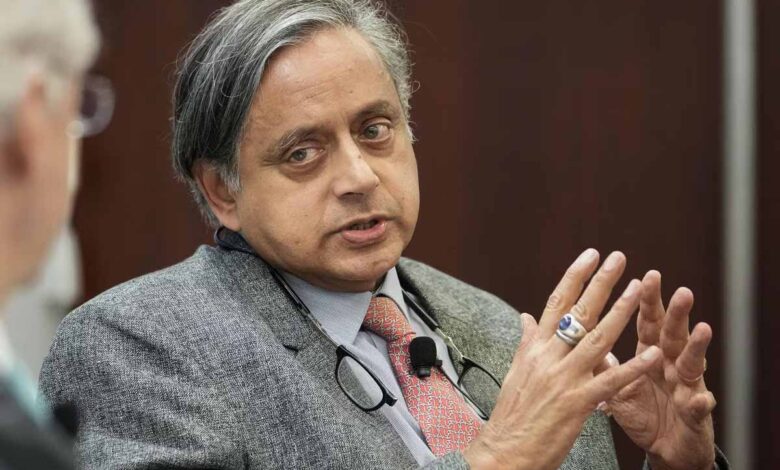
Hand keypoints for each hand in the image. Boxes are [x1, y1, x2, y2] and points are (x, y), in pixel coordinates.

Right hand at [464, 250, 661, 469]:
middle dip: (600, 283)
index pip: (555, 303)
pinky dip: (633, 368)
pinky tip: (651, 354)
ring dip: (620, 312)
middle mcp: (547, 358)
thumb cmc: (511, 416)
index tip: (590, 255)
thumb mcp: (515, 372)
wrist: (503, 452)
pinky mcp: (577, 403)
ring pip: (597, 339)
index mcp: (533, 349)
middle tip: (619, 259)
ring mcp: (563, 379)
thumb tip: (525, 317)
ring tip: (639, 289)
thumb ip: (526, 342)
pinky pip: (610, 382)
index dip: (574, 277)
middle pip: (577, 312)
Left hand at [604, 271, 715, 469]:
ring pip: (693, 364)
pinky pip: (698, 408)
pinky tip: (702, 396)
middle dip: (675, 313)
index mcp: (650, 354)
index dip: (646, 301)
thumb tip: (575, 332)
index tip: (645, 276)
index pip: (647, 322)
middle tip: (680, 291)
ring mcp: (686, 388)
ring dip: (697, 347)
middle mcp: (671, 365)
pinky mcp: (695, 415)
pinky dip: (700, 402)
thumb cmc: (642, 412)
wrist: (665, 449)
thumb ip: (600, 358)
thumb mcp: (615, 383)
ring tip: (702, 329)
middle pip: (672, 334)